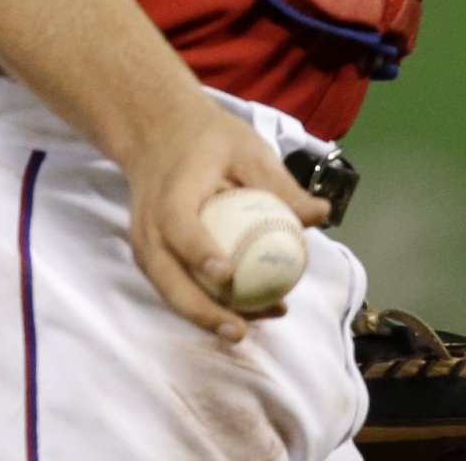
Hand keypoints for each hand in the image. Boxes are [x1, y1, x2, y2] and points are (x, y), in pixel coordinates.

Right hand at [119, 100, 328, 341]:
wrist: (156, 132)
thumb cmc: (207, 140)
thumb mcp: (247, 149)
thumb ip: (280, 184)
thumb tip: (320, 214)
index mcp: (172, 190)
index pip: (177, 223)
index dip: (197, 250)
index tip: (226, 273)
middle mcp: (149, 220)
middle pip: (163, 272)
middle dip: (198, 308)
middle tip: (238, 330)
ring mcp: (145, 240)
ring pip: (166, 287)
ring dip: (202, 315)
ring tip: (245, 331)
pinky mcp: (150, 254)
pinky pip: (171, 286)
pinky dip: (201, 305)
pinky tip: (241, 313)